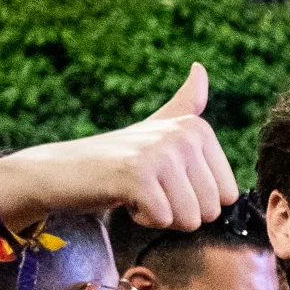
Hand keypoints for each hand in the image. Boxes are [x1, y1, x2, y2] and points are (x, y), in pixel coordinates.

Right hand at [0, 66, 236, 232]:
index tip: (165, 180)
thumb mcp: (156, 129)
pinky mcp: (137, 175)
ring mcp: (160, 152)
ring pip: (190, 219)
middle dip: (179, 211)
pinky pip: (164, 220)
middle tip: (148, 187)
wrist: (62, 171)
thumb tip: (200, 68)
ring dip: (160, 215)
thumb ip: (184, 105)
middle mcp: (183, 134)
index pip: (228, 197)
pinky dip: (142, 218)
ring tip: (135, 190)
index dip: (195, 200)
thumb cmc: (116, 158)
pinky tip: (122, 196)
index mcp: (198, 129)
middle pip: (211, 211)